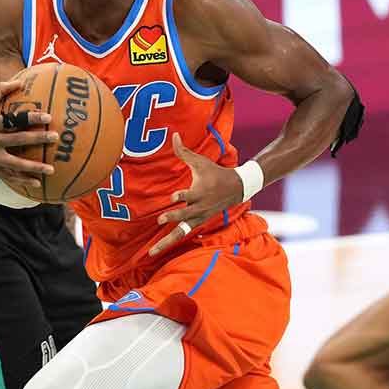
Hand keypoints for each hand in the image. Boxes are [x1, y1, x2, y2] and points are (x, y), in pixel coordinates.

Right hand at [0, 76, 58, 198]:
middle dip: (37, 139)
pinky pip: (9, 176)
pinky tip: (38, 182)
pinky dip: (23, 180)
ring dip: (33, 167)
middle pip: (17, 140)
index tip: (48, 117)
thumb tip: (21, 81)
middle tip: (55, 137)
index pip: (12, 120)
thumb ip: (0, 91)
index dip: (30, 118)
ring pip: (15, 164)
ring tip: (51, 169)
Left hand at [149, 132, 241, 257]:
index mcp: (200, 192)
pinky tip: (158, 251)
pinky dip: (171, 242)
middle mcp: (199, 208)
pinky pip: (183, 235)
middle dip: (173, 218)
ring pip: (182, 233)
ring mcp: (198, 218)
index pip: (189, 196)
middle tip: (161, 220)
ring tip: (152, 253)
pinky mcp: (198, 223)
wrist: (236, 189)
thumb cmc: (215, 173)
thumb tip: (174, 135)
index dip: (182, 197)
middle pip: (185, 217)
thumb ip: (184, 152)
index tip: (174, 197)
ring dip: (167, 242)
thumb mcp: (200, 161)